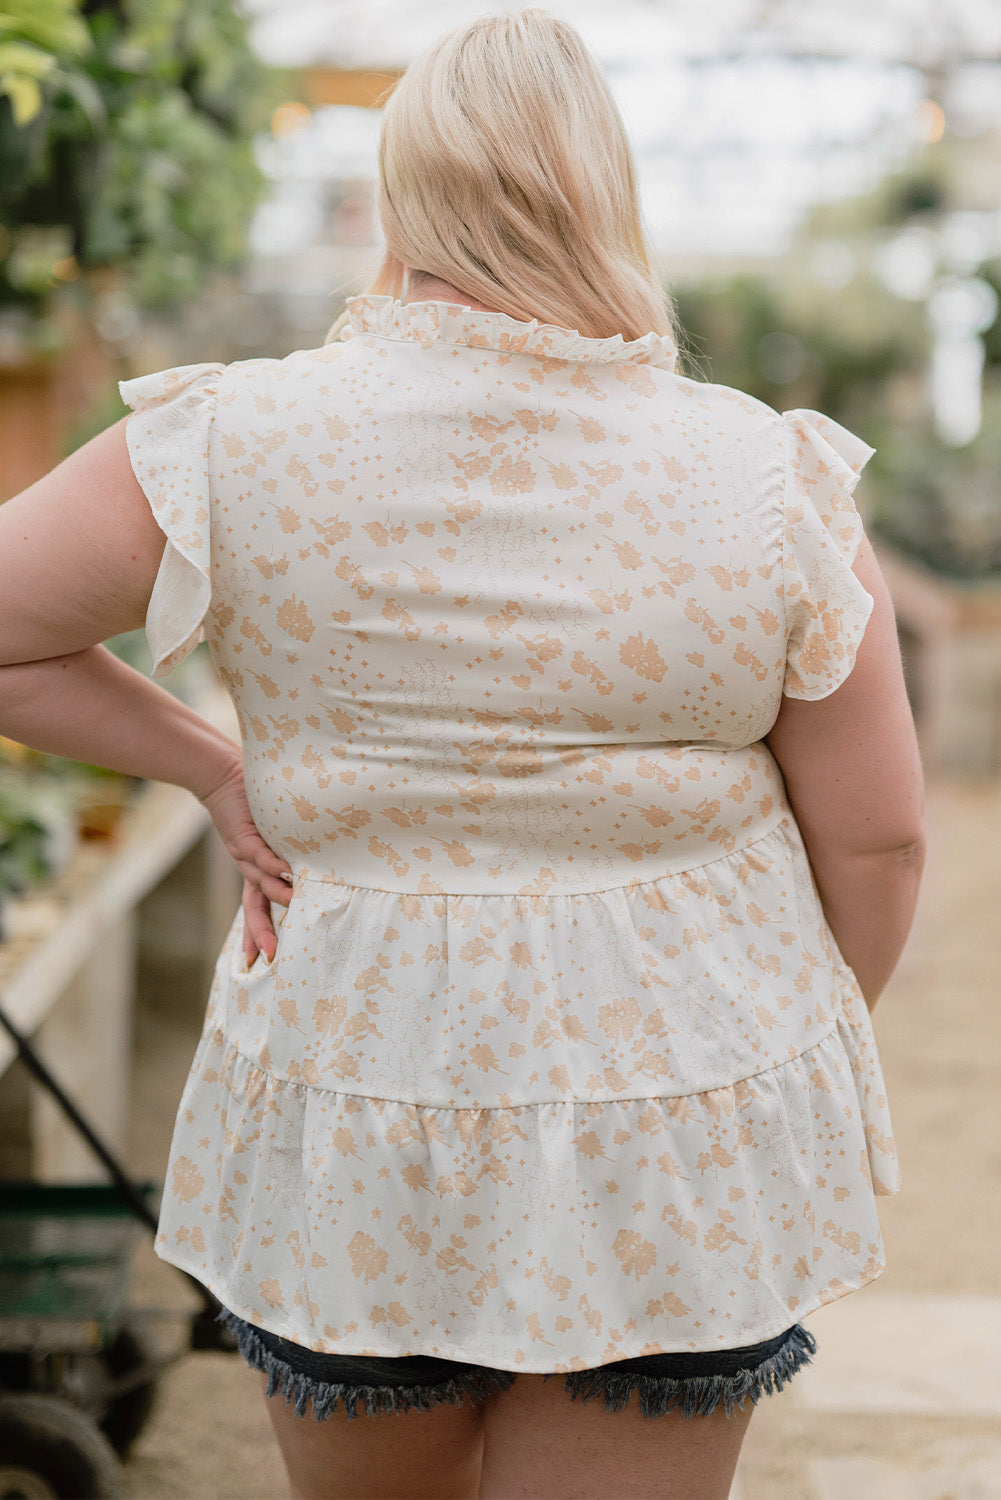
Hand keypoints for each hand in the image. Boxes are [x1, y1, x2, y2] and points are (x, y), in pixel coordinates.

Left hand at [197, 758, 291, 963]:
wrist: (221, 777)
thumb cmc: (251, 804)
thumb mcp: (270, 833)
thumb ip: (287, 849)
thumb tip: (310, 865)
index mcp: (254, 871)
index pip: (257, 908)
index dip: (258, 933)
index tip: (262, 959)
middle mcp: (247, 868)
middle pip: (254, 906)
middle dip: (261, 932)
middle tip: (270, 956)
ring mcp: (245, 854)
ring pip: (259, 882)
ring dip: (277, 895)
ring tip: (296, 907)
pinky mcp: (244, 835)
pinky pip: (259, 853)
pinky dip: (272, 864)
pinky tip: (286, 872)